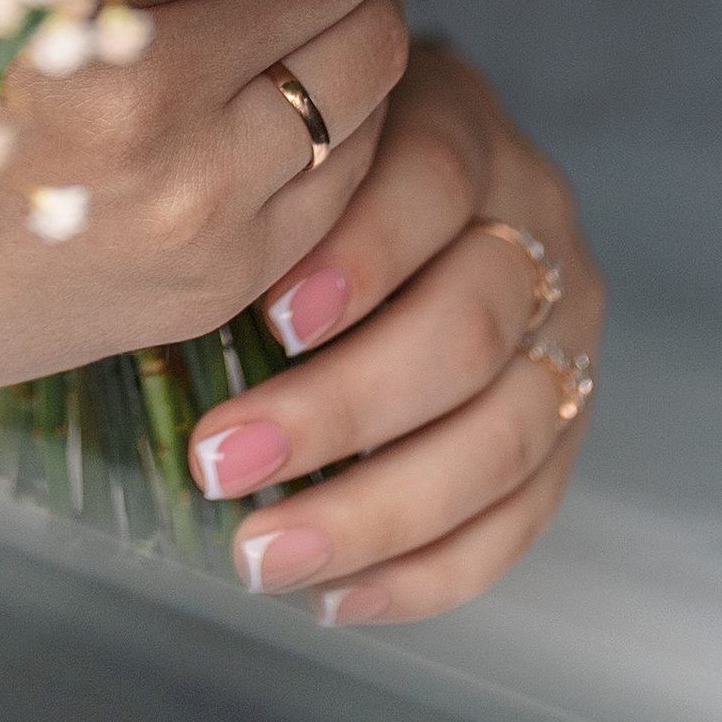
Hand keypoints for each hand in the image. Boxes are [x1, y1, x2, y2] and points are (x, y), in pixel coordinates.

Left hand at [183, 40, 600, 624]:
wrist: (420, 162)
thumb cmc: (314, 153)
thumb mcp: (294, 126)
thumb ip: (257, 171)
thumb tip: (152, 258)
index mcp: (467, 127)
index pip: (434, 182)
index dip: (361, 254)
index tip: (268, 318)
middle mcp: (536, 225)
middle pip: (468, 328)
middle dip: (340, 409)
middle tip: (218, 462)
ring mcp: (566, 330)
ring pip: (502, 437)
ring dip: (375, 511)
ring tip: (261, 554)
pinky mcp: (570, 423)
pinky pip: (519, 518)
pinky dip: (428, 571)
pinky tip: (336, 596)